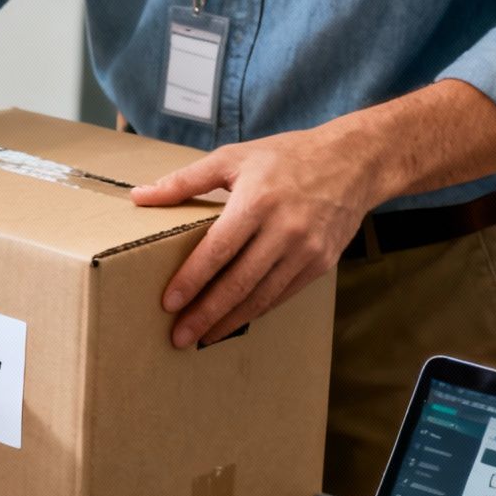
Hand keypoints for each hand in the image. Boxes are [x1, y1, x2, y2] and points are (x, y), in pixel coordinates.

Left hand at [131, 124, 382, 346]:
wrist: (355, 161)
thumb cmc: (287, 157)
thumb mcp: (234, 158)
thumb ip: (185, 180)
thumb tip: (139, 196)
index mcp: (258, 201)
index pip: (217, 251)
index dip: (191, 281)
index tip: (168, 304)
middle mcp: (284, 229)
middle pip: (238, 283)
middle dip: (205, 314)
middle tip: (178, 337)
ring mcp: (306, 250)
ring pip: (261, 297)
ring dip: (229, 321)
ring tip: (202, 338)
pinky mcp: (321, 263)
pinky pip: (282, 295)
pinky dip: (256, 311)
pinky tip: (234, 321)